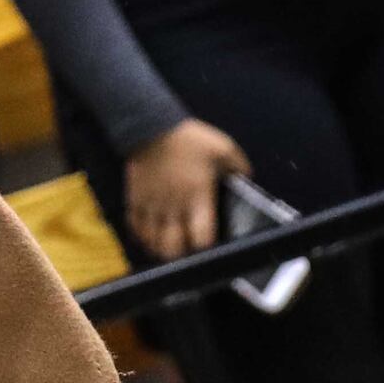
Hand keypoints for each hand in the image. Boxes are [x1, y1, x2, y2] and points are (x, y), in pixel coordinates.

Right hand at [121, 120, 244, 261]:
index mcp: (197, 197)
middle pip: (173, 247)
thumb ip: (239, 166)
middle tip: (189, 256)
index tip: (211, 250)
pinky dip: (142, 237)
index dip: (206, 250)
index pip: (201, 236)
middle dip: (181, 257)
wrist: (150, 125)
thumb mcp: (223, 147)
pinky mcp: (135, 199)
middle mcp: (173, 206)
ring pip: (152, 242)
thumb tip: (249, 180)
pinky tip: (150, 238)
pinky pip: (135, 227)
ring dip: (161, 250)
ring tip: (170, 251)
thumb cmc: (189, 138)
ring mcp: (151, 205)